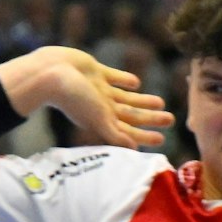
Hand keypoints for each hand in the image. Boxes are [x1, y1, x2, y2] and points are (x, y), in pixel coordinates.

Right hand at [11, 47, 173, 149]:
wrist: (51, 73)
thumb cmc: (73, 98)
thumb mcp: (97, 118)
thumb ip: (114, 134)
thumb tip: (133, 150)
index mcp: (102, 120)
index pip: (128, 131)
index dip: (145, 136)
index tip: (161, 139)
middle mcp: (101, 107)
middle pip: (131, 115)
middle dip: (150, 118)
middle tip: (170, 120)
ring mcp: (98, 89)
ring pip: (126, 97)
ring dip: (143, 101)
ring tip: (160, 102)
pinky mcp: (95, 71)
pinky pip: (114, 77)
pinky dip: (125, 80)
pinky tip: (136, 82)